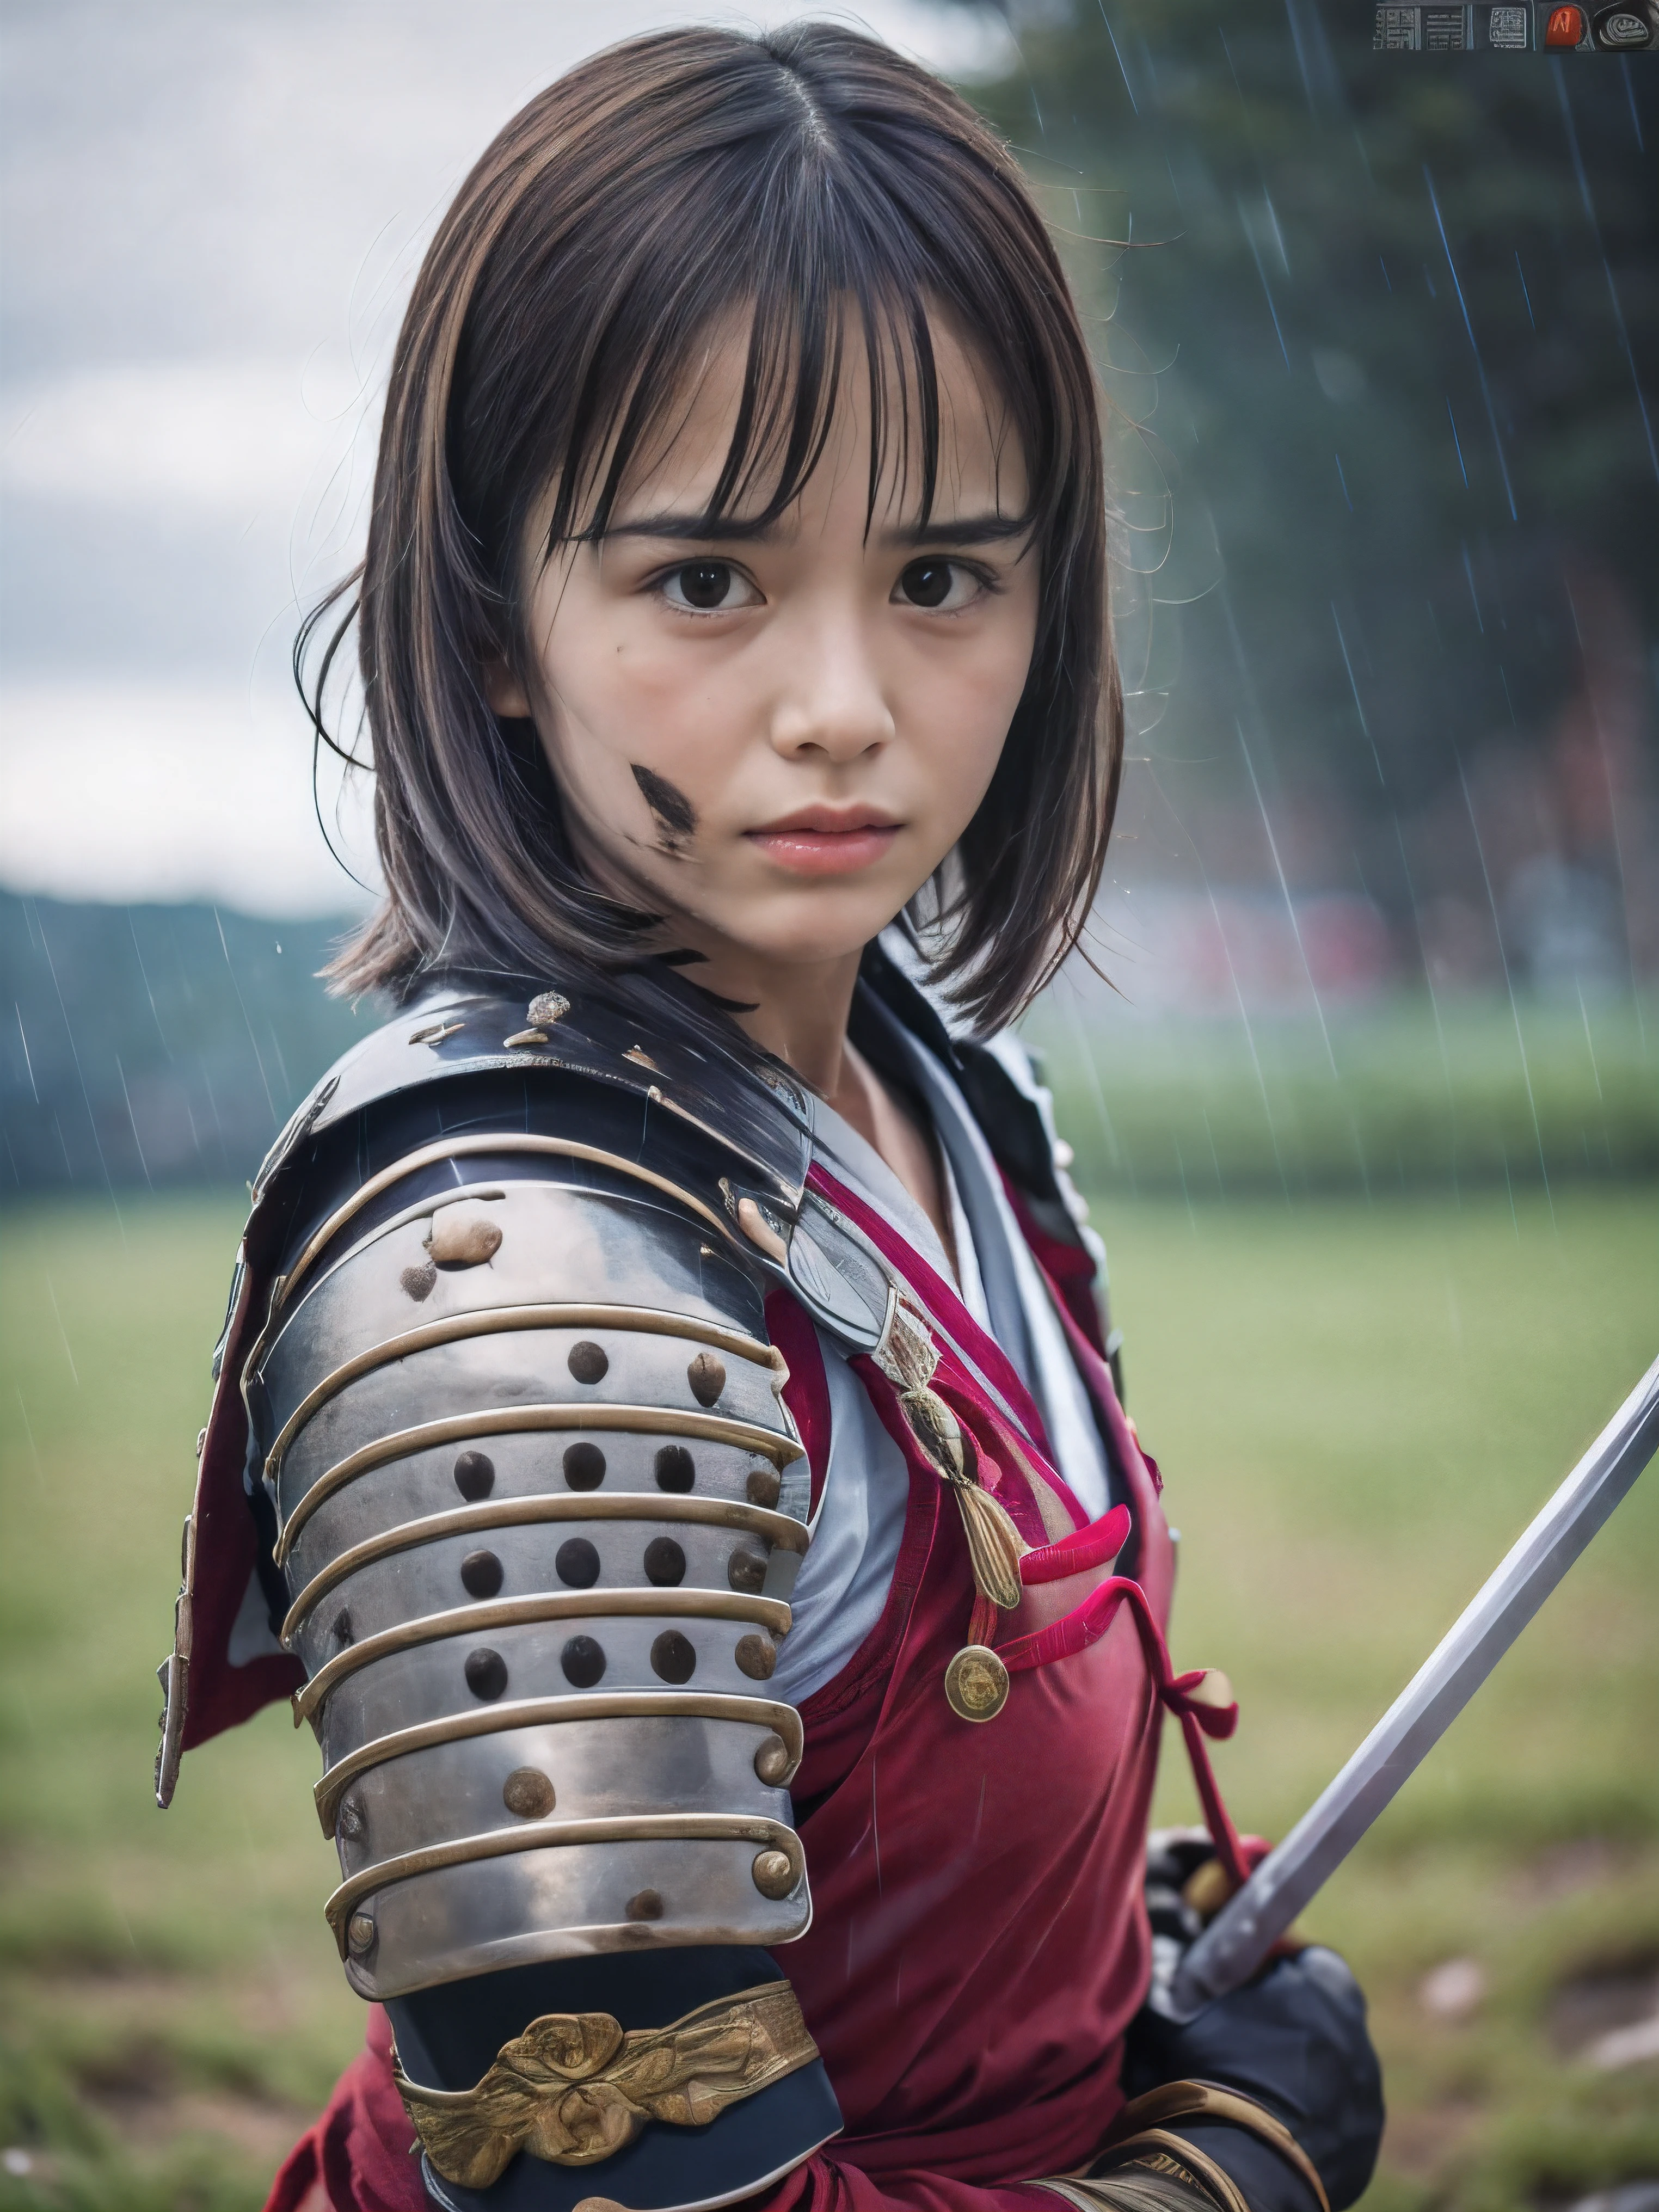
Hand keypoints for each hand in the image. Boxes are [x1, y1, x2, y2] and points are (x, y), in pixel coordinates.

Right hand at [1123, 1944, 1383, 2211]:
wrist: (1235, 2165)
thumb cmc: (1210, 2070)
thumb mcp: (1184, 2009)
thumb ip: (1189, 1980)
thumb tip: (1173, 1964)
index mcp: (1326, 1987)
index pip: (1309, 1963)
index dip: (1276, 1974)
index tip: (1248, 1992)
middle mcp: (1358, 2036)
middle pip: (1325, 2019)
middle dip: (1292, 2027)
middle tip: (1246, 2047)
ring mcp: (1367, 2096)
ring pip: (1334, 2074)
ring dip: (1304, 2078)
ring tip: (1257, 2097)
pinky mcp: (1364, 2148)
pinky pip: (1337, 2124)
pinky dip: (1313, 2125)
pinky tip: (1274, 2132)